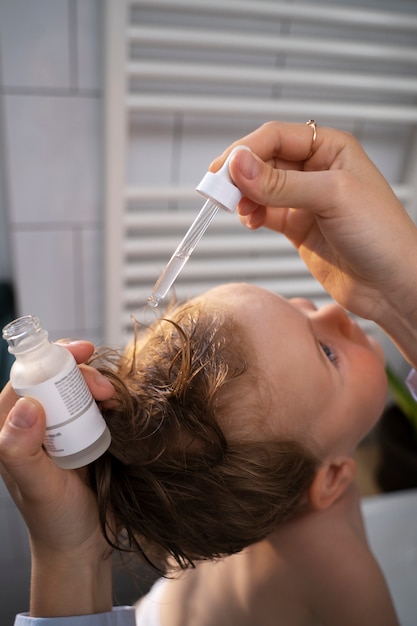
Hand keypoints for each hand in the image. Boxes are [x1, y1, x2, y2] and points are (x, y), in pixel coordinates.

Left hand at [0, 341, 114, 615]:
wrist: (85, 541)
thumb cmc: (56, 520)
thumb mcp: (38, 487)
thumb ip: (23, 452)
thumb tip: (27, 406)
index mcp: (11, 432)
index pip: (24, 382)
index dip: (49, 361)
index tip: (79, 353)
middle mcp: (35, 424)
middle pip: (55, 380)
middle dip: (81, 374)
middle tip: (104, 389)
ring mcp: (61, 428)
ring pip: (77, 389)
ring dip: (98, 386)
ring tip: (115, 400)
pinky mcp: (84, 433)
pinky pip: (96, 405)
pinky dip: (109, 400)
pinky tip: (119, 406)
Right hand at [211, 121, 416, 363]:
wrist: (392, 286)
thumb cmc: (382, 236)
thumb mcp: (331, 197)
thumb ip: (281, 183)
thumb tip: (239, 165)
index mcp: (331, 149)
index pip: (276, 137)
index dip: (246, 151)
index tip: (223, 171)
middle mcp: (316, 170)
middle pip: (264, 161)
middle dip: (240, 175)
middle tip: (219, 192)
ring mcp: (305, 200)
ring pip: (260, 187)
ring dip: (244, 196)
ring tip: (237, 209)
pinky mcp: (298, 226)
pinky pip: (265, 212)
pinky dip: (252, 215)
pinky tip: (250, 221)